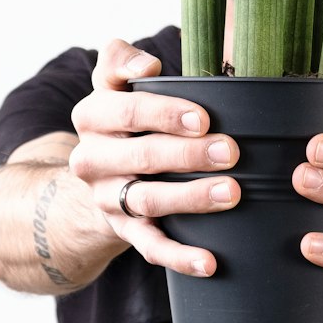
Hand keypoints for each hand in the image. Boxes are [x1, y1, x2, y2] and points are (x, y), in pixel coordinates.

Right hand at [68, 39, 240, 276]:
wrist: (95, 175)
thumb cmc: (124, 118)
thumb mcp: (112, 83)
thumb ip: (121, 60)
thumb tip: (147, 66)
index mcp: (92, 115)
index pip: (127, 111)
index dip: (166, 113)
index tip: (204, 117)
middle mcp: (92, 159)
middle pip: (142, 156)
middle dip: (189, 154)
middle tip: (231, 151)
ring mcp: (107, 198)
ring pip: (148, 201)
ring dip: (191, 198)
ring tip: (231, 193)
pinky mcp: (123, 231)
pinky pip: (150, 248)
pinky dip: (179, 257)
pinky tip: (210, 262)